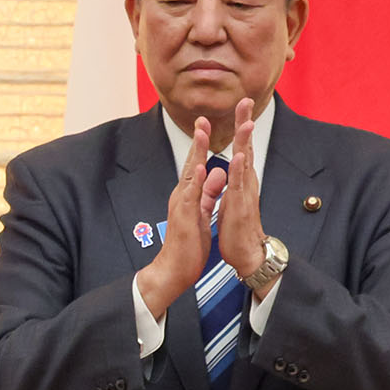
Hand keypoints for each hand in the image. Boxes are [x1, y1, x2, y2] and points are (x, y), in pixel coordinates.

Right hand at [134, 113, 229, 318]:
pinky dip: (195, 180)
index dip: (202, 146)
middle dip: (198, 141)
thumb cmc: (188, 245)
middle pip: (191, 163)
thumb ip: (208, 193)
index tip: (207, 126)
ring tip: (202, 133)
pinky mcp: (184, 216)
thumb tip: (216, 174)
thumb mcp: (202, 213)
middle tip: (203, 119)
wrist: (173, 270)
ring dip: (196, 152)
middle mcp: (183, 196)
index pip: (196, 166)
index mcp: (188, 196)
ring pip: (190, 173)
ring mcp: (182, 204)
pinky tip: (200, 167)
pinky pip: (191, 195)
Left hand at [217, 98, 270, 287]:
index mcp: (241, 179)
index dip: (240, 127)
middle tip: (246, 100)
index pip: (240, 147)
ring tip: (247, 122)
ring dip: (245, 141)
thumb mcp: (233, 198)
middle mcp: (246, 181)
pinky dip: (239, 170)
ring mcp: (244, 192)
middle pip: (245, 146)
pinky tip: (239, 156)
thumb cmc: (238, 227)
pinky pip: (239, 185)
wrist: (247, 252)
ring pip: (245, 161)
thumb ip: (233, 181)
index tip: (240, 105)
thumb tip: (232, 167)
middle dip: (245, 123)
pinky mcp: (240, 205)